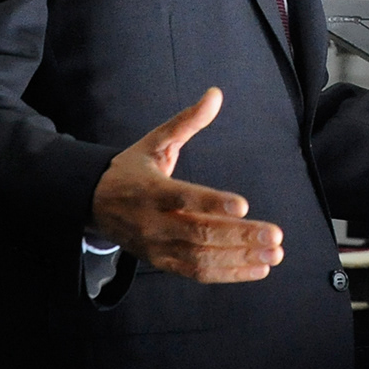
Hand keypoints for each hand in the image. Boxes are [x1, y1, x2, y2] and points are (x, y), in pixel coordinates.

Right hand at [89, 87, 283, 282]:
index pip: (182, 198)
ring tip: (275, 255)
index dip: (212, 203)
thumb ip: (187, 122)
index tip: (244, 206)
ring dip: (241, 259)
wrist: (93, 205)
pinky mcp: (162, 263)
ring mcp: (157, 247)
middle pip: (198, 233)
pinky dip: (229, 274)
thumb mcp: (154, 142)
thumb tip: (216, 94)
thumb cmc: (131, 170)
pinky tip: (258, 269)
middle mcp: (153, 222)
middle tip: (276, 236)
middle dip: (240, 236)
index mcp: (150, 189)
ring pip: (201, 258)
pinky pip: (197, 273)